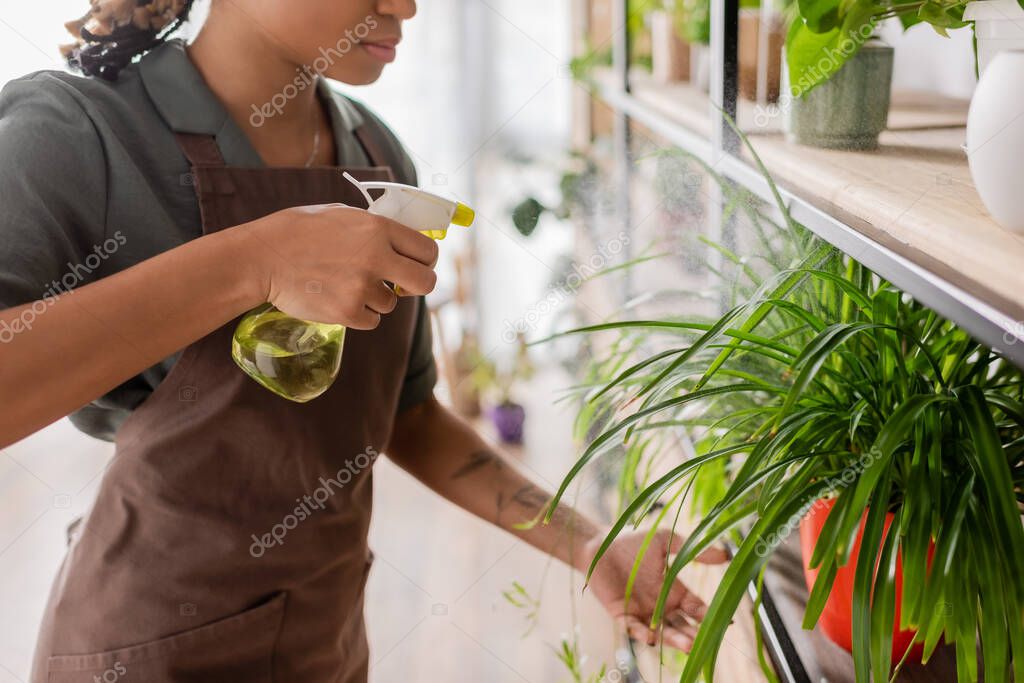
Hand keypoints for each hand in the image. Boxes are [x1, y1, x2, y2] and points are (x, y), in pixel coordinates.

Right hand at [241, 204, 438, 328]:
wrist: (263, 258)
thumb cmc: (297, 231)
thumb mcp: (340, 214)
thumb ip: (373, 228)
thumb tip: (401, 242)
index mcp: (378, 228)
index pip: (427, 250)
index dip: (426, 261)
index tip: (418, 266)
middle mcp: (376, 257)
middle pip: (426, 282)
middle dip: (418, 286)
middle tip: (403, 286)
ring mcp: (362, 287)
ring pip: (391, 303)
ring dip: (376, 298)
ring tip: (346, 285)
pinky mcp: (348, 312)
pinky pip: (371, 320)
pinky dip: (359, 314)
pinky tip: (338, 298)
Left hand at [580, 529, 728, 650]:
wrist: (599, 544)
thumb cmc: (633, 541)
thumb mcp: (664, 540)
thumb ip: (691, 549)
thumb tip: (726, 554)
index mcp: (674, 591)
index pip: (696, 608)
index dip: (709, 615)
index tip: (726, 623)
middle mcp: (661, 606)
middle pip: (682, 625)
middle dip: (693, 634)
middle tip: (704, 641)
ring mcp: (642, 612)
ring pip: (662, 631)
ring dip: (674, 639)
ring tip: (688, 645)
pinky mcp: (622, 614)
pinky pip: (634, 628)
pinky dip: (643, 634)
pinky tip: (653, 638)